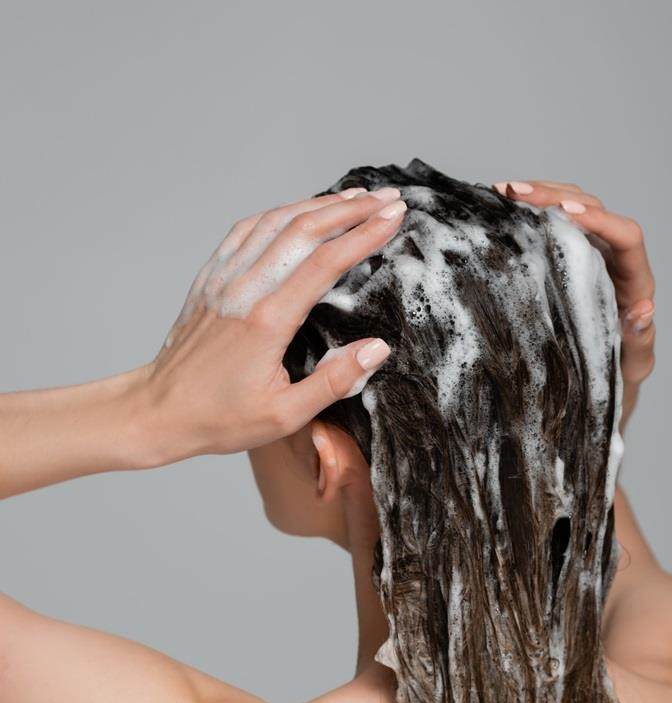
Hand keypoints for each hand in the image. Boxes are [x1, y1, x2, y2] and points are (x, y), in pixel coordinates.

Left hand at [136, 187, 407, 463]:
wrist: (160, 411)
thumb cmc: (221, 419)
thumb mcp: (285, 415)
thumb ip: (334, 381)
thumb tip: (377, 349)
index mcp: (267, 322)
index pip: (325, 263)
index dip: (364, 235)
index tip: (394, 217)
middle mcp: (244, 291)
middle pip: (304, 230)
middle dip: (351, 209)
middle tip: (388, 198)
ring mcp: (224, 280)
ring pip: (275, 222)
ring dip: (318, 204)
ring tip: (355, 197)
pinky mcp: (210, 279)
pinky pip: (246, 231)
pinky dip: (279, 212)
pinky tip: (299, 209)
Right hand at [493, 179, 654, 431]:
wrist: (600, 376)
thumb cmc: (619, 372)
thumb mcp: (633, 365)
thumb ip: (640, 341)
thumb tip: (644, 311)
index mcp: (635, 280)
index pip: (626, 236)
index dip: (600, 220)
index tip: (567, 213)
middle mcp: (614, 258)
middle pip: (593, 209)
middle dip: (555, 196)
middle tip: (515, 193)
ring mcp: (590, 252)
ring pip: (571, 206)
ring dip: (539, 194)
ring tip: (502, 192)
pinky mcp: (567, 255)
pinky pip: (553, 223)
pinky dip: (529, 210)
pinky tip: (500, 206)